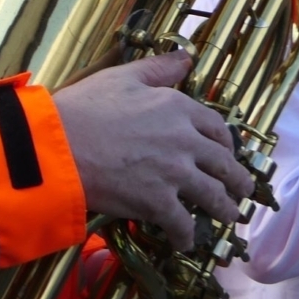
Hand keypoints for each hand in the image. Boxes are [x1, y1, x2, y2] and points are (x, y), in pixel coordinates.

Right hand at [53, 52, 254, 250]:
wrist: (57, 146)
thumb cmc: (82, 108)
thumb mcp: (121, 77)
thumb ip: (158, 69)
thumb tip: (185, 57)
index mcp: (178, 107)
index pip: (217, 128)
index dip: (226, 144)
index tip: (226, 153)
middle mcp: (184, 140)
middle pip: (224, 165)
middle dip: (237, 181)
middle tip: (241, 191)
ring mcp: (175, 174)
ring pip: (214, 196)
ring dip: (223, 210)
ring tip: (226, 218)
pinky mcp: (158, 203)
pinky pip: (182, 225)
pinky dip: (185, 236)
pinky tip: (183, 242)